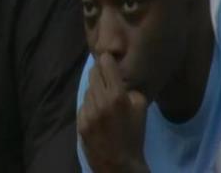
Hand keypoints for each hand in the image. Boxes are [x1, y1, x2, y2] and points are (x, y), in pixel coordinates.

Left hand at [77, 53, 148, 172]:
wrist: (119, 164)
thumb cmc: (134, 135)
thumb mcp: (141, 107)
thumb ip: (129, 87)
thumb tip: (118, 76)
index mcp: (117, 96)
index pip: (105, 63)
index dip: (108, 59)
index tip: (109, 58)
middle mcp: (100, 100)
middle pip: (93, 72)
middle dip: (100, 71)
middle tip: (105, 74)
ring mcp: (87, 111)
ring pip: (88, 87)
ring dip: (95, 88)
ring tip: (103, 96)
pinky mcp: (79, 121)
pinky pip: (83, 103)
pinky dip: (90, 103)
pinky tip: (97, 111)